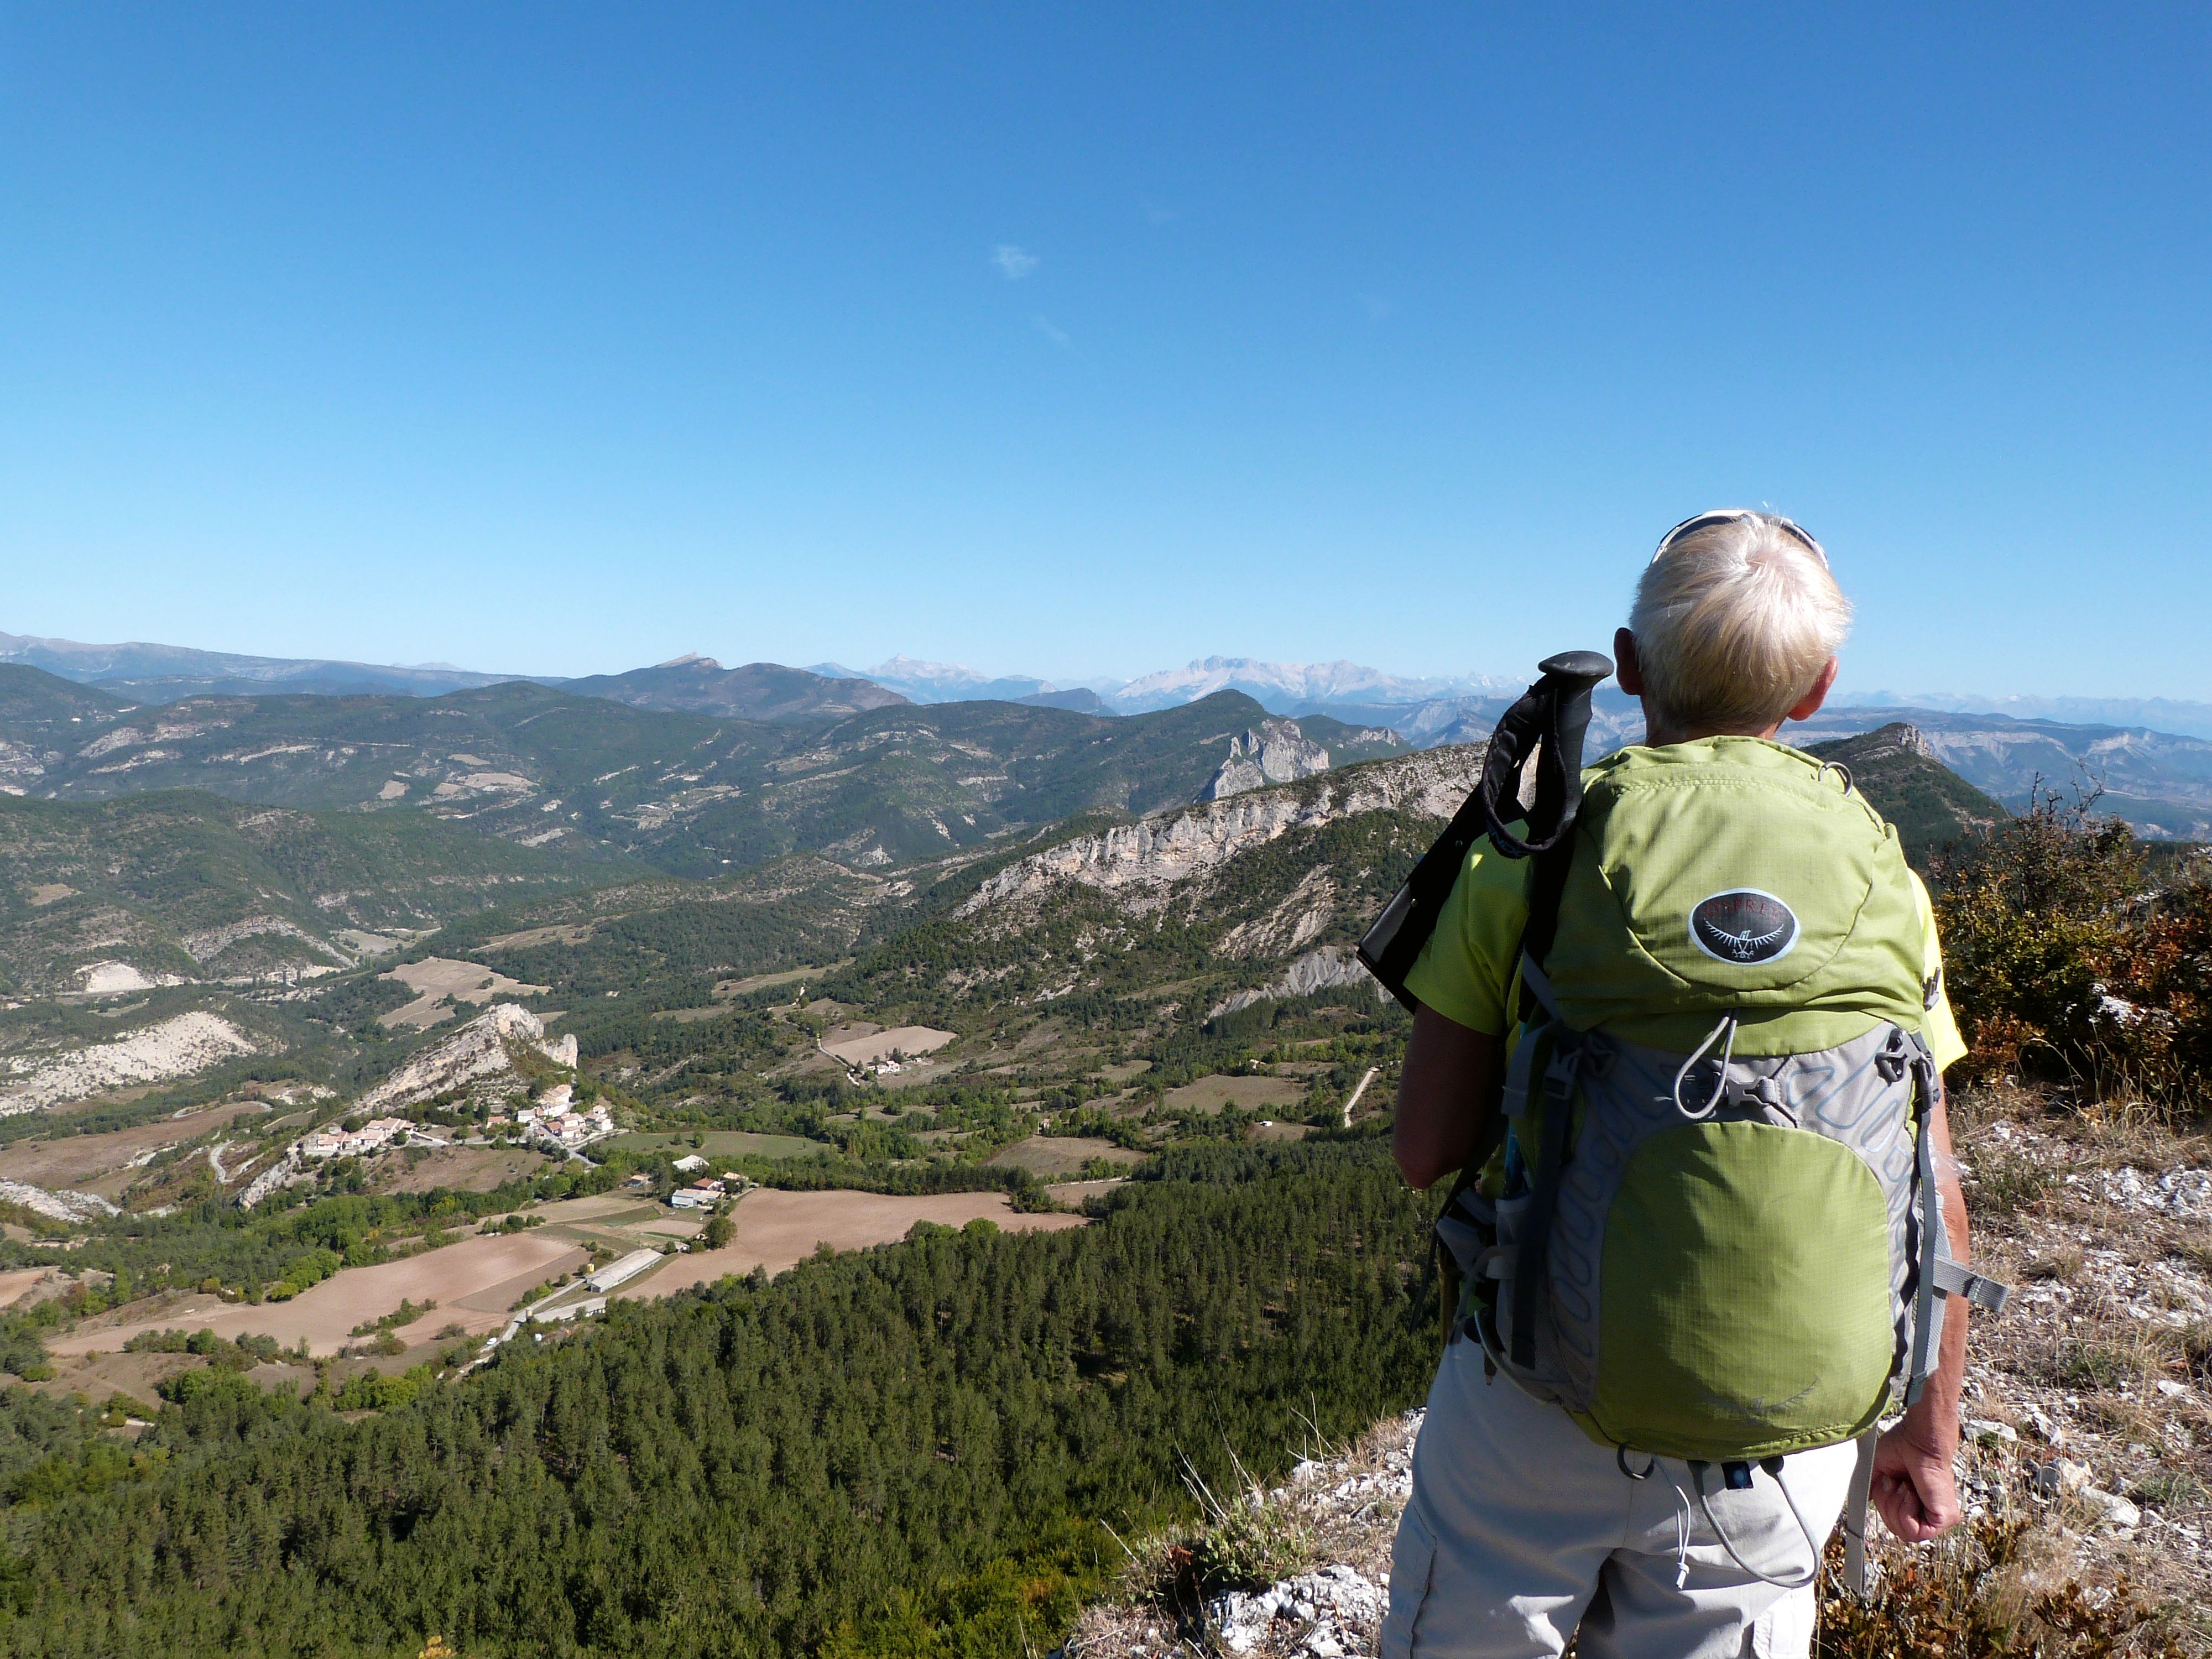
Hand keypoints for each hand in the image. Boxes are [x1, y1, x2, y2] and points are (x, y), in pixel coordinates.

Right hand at [1870, 1421, 1961, 1541]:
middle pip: (1897, 1531)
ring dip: (1895, 1508)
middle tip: (1893, 1483)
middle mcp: (1929, 1511)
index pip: (1894, 1523)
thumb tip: (1865, 1501)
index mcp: (1916, 1502)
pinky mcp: (1945, 1518)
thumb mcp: (1878, 1471)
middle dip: (1886, 1507)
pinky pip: (1917, 1533)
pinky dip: (1906, 1513)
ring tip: (1903, 1487)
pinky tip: (1911, 1493)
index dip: (1883, 1507)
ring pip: (1905, 1534)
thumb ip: (1872, 1490)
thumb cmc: (1903, 1447)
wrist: (1919, 1439)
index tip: (1887, 1482)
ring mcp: (1939, 1517)